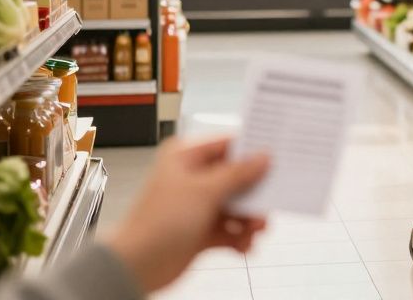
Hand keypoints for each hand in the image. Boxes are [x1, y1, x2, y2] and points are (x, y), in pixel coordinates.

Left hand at [105, 137, 269, 292]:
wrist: (137, 266)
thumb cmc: (158, 222)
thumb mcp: (204, 191)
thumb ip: (238, 174)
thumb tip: (262, 158)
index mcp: (185, 158)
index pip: (226, 146)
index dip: (251, 152)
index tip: (275, 158)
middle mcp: (191, 179)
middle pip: (235, 178)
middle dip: (253, 193)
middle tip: (269, 202)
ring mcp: (196, 206)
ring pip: (235, 206)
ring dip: (248, 219)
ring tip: (257, 230)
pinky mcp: (200, 230)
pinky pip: (229, 229)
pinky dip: (239, 237)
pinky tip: (245, 245)